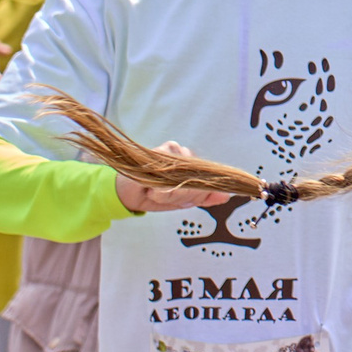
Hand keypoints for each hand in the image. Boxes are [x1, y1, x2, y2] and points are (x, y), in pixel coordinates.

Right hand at [116, 142, 234, 214]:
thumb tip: (226, 196)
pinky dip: (161, 184)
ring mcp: (178, 151)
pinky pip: (173, 171)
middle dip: (183, 195)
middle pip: (199, 179)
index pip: (208, 182)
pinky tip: (151, 183)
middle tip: (164, 196)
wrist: (126, 193)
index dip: (195, 196)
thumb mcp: (180, 202)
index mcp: (194, 169)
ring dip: (171, 190)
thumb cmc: (153, 195)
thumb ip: (203, 197)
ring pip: (187, 175)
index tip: (180, 202)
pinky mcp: (165, 149)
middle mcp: (188, 158)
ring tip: (156, 190)